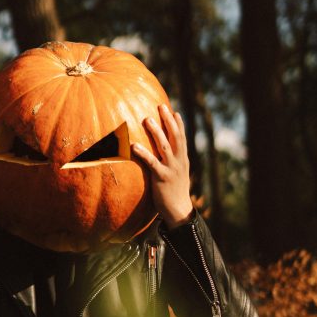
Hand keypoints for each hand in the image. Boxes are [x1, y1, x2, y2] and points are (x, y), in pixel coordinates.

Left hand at [130, 103, 193, 228]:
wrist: (179, 210)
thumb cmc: (175, 191)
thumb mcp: (178, 173)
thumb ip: (173, 161)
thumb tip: (165, 153)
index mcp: (183, 159)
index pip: (182, 137)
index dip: (178, 124)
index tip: (173, 111)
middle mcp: (179, 161)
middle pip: (175, 136)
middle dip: (168, 120)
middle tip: (161, 106)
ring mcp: (171, 169)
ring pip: (164, 146)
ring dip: (156, 132)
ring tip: (147, 119)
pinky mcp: (162, 178)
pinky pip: (152, 163)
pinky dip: (144, 153)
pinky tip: (134, 145)